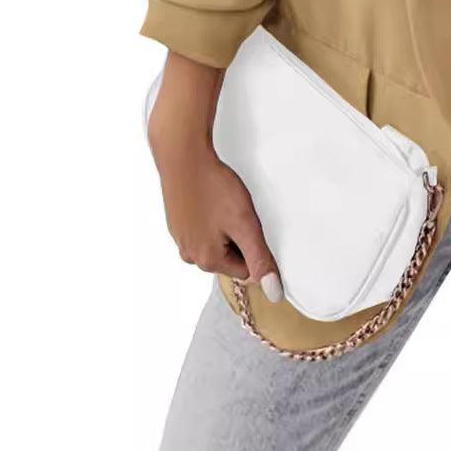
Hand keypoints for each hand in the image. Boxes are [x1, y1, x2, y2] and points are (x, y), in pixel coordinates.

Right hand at [147, 54, 282, 303]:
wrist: (183, 157)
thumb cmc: (215, 187)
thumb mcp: (245, 224)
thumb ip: (261, 259)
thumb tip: (274, 293)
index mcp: (207, 261)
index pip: (247, 270)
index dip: (254, 244)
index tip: (248, 222)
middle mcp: (190, 256)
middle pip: (230, 257)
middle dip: (238, 236)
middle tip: (235, 210)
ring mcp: (180, 239)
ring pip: (216, 242)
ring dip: (225, 226)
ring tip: (221, 201)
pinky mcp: (176, 224)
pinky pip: (203, 229)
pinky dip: (211, 216)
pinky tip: (210, 198)